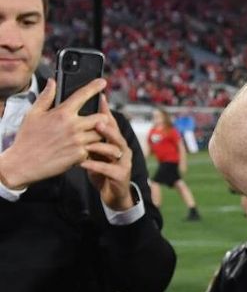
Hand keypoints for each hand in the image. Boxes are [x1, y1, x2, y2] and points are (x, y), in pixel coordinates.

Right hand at [0, 79, 105, 189]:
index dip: (94, 87)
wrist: (23, 162)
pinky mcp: (80, 154)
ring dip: (99, 135)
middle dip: (102, 118)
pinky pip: (94, 149)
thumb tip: (52, 82)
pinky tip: (86, 149)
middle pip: (101, 118)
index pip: (82, 95)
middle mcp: (73, 125)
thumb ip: (45, 97)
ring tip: (92, 136)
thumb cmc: (27, 138)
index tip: (103, 82)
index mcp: (62, 113)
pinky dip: (92, 149)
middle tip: (98, 121)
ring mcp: (78, 141)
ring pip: (101, 134)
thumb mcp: (33, 114)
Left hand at [80, 94, 134, 210]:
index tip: (100, 97)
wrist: (114, 194)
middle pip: (117, 134)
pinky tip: (83, 163)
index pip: (111, 123)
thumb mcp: (96, 152)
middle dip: (108, 128)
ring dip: (101, 146)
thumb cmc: (102, 170)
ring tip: (89, 144)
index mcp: (116, 141)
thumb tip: (77, 120)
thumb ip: (90, 138)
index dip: (106, 111)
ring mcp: (124, 162)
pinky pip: (108, 169)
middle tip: (97, 122)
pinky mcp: (121, 175)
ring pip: (115, 150)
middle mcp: (123, 149)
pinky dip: (95, 165)